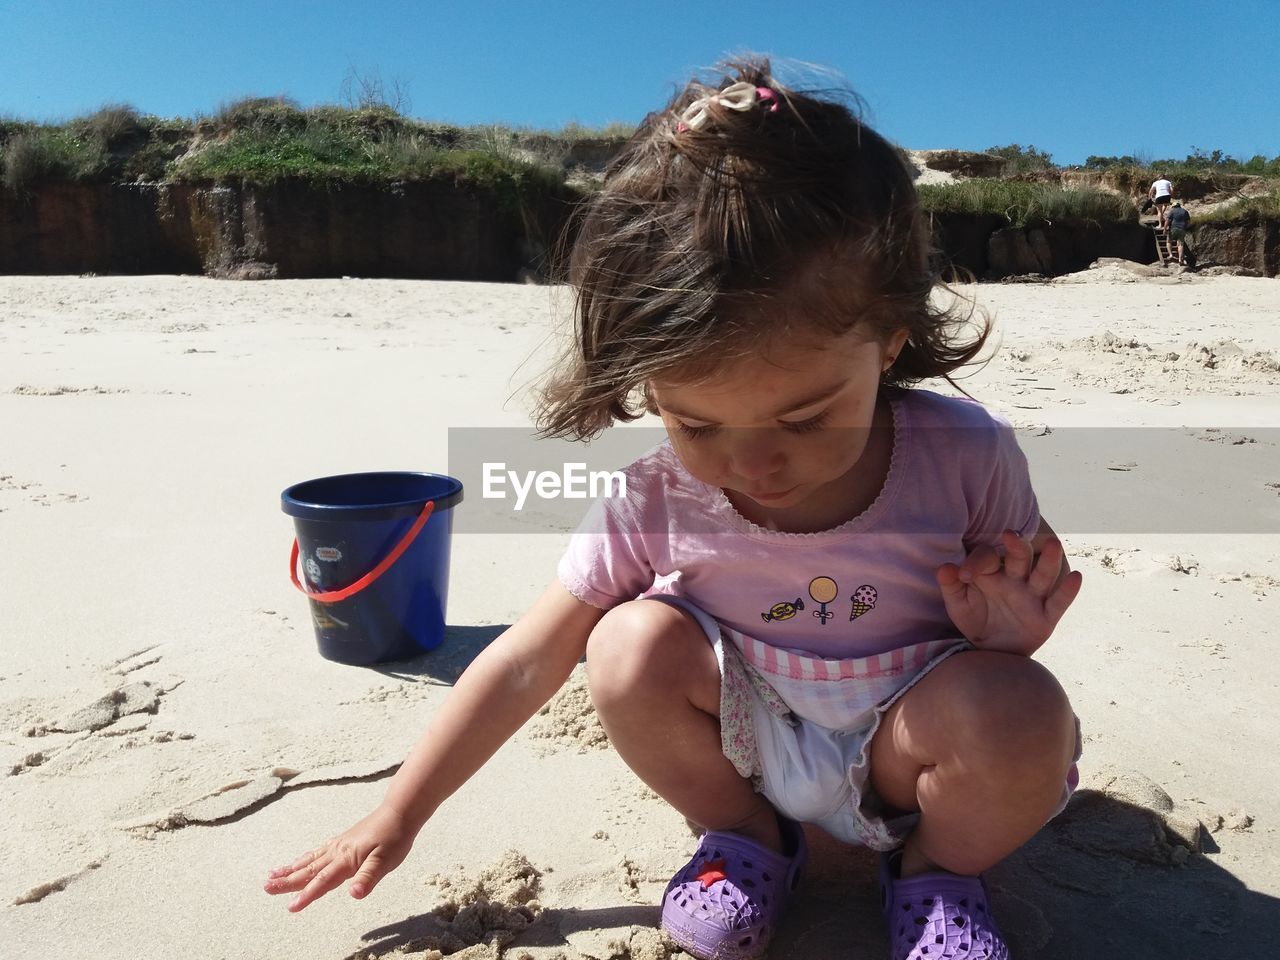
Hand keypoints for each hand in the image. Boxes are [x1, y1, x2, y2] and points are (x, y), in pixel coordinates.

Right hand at [263, 804, 415, 910]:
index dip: (307, 895)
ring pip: (310, 860)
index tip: (291, 907)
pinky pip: (318, 851)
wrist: (399, 812)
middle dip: (287, 882)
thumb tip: (353, 894)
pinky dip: (304, 858)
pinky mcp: (343, 841)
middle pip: (309, 870)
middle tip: (266, 888)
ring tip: (272, 875)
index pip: (323, 881)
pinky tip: (299, 861)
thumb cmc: (394, 838)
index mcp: (346, 860)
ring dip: (291, 869)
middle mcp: (338, 852)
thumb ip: (368, 878)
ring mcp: (339, 845)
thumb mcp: (386, 861)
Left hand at [936, 530, 1082, 655]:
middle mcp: (1015, 580)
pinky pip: (1058, 602)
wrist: (990, 654)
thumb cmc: (975, 622)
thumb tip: (944, 568)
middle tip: (1009, 535)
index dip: (976, 563)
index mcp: (992, 573)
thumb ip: (951, 586)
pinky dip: (1067, 591)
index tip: (964, 576)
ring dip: (1048, 560)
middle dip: (1016, 546)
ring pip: (1042, 574)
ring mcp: (1032, 596)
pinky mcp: (1046, 616)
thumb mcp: (959, 606)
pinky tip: (1075, 577)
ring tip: (1052, 543)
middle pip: (1019, 557)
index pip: (987, 557)